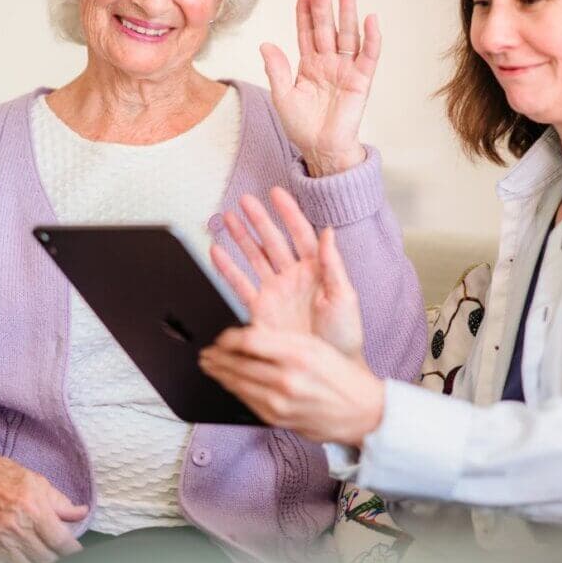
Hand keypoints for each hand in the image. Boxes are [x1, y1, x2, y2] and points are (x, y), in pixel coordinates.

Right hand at [0, 444, 87, 562]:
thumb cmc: (4, 476)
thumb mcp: (38, 482)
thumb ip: (61, 502)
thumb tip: (82, 512)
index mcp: (33, 509)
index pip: (60, 541)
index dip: (73, 551)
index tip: (78, 553)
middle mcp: (16, 529)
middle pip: (46, 560)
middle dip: (59, 560)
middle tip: (64, 557)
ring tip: (47, 561)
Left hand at [200, 327, 384, 445]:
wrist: (361, 411)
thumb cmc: (341, 376)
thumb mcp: (315, 346)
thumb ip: (281, 341)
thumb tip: (247, 338)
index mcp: (297, 354)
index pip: (249, 341)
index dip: (228, 338)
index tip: (221, 337)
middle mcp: (286, 379)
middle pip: (238, 363)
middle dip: (216, 357)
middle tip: (205, 352)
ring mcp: (280, 403)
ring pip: (238, 384)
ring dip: (219, 374)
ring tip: (209, 366)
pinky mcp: (277, 420)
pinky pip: (247, 402)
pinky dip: (234, 390)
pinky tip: (228, 383)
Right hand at [204, 186, 381, 444]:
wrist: (331, 369)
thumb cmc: (345, 336)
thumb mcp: (345, 297)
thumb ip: (333, 265)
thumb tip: (329, 232)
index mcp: (316, 269)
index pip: (300, 233)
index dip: (288, 212)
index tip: (276, 193)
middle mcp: (293, 277)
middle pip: (272, 240)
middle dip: (258, 219)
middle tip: (244, 200)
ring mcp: (275, 292)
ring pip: (254, 256)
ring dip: (241, 237)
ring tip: (227, 217)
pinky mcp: (260, 310)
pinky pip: (240, 284)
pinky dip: (227, 268)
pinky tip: (216, 251)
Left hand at [261, 0, 379, 176]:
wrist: (321, 149)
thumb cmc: (302, 127)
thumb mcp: (282, 96)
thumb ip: (276, 70)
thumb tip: (265, 44)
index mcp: (308, 64)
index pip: (307, 32)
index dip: (305, 12)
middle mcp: (328, 63)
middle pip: (327, 28)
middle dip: (324, 6)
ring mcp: (346, 70)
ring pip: (347, 35)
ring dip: (348, 13)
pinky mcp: (361, 81)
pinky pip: (368, 56)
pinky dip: (371, 38)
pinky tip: (370, 20)